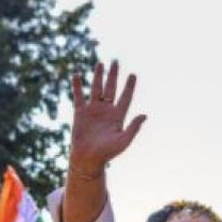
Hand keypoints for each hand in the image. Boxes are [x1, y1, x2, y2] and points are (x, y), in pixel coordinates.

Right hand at [68, 60, 146, 174]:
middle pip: (111, 89)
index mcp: (118, 116)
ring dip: (98, 76)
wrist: (88, 159)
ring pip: (96, 89)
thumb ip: (133, 127)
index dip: (129, 86)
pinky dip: (78, 86)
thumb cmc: (107, 153)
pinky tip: (77, 75)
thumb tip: (144, 115)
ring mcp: (93, 111)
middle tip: (116, 61)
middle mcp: (106, 111)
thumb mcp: (123, 141)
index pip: (125, 97)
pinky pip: (79, 97)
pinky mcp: (80, 113)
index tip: (132, 75)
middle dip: (113, 76)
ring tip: (100, 64)